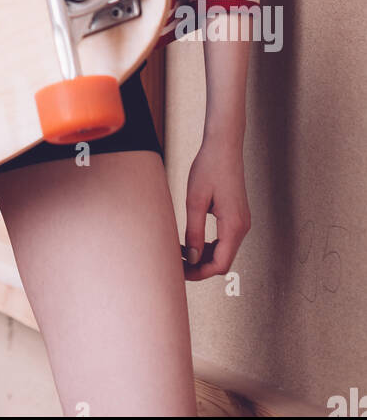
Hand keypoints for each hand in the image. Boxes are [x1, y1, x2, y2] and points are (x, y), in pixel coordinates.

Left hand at [181, 135, 250, 280]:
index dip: (199, 272)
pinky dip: (209, 245)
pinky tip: (192, 240)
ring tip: (181, 251)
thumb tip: (192, 258)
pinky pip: (224, 240)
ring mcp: (241, 222)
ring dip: (203, 256)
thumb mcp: (195, 201)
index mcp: (234, 226)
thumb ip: (193, 231)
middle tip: (177, 263)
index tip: (180, 271)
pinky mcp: (237, 216)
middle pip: (223, 261)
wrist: (224, 146)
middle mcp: (242, 227)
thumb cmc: (209, 168)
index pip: (220, 265)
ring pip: (224, 251)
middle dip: (200, 266)